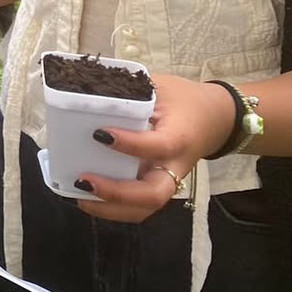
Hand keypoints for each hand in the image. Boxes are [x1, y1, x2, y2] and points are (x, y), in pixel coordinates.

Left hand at [75, 74, 235, 222]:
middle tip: (84, 180)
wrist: (213, 118)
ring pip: (144, 208)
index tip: (99, 133)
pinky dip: (113, 208)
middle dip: (117, 193)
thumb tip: (89, 82)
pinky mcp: (158, 187)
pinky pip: (139, 206)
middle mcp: (174, 166)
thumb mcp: (160, 86)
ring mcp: (167, 181)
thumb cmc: (182, 100)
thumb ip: (130, 88)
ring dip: (110, 209)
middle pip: (153, 194)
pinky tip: (86, 198)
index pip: (158, 146)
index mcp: (179, 137)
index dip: (130, 144)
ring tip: (78, 196)